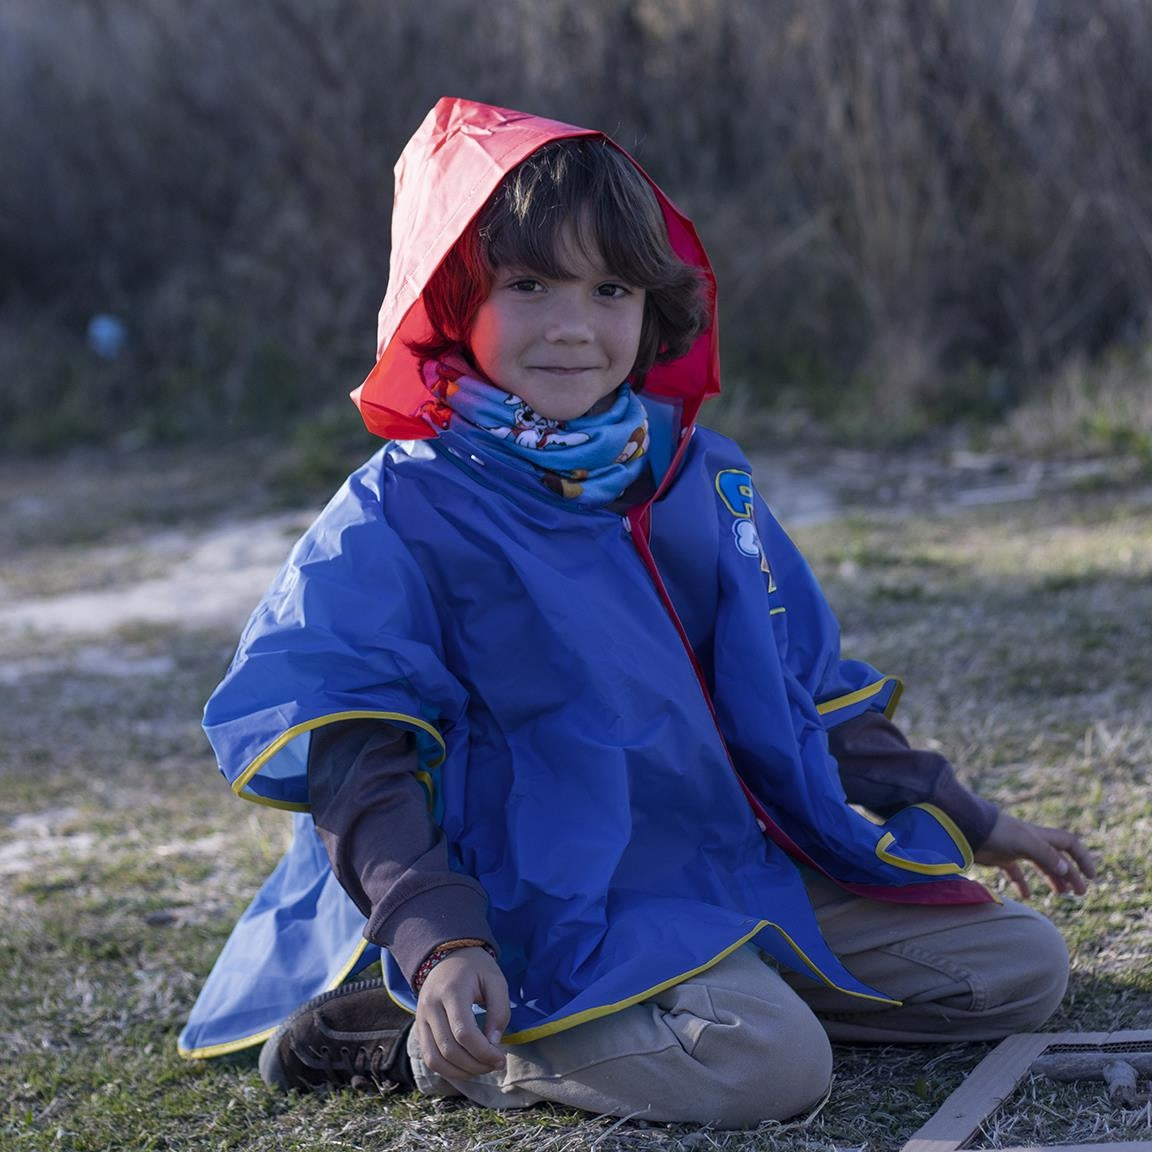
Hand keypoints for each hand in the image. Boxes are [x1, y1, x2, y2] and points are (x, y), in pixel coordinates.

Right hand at [414, 947, 509, 1080]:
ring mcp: (421, 1017)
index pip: (463, 1032)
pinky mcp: (419, 1027)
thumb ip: (499, 1011)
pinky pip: (428, 1057)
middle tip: (495, 1064)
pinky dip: (447, 1069)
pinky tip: (466, 1067)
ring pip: (435, 1059)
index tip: (501, 1058)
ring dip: (460, 1072)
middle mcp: (431, 1006)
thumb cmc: (476, 968)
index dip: (483, 1052)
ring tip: (482, 1068)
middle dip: (475, 1064)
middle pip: (449, 1049)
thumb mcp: (495, 981)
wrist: (447, 955)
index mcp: (451, 991)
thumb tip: (493, 1044)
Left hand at [974, 812, 1096, 898]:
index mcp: (1039, 836)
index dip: (1082, 858)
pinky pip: (1015, 872)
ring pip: (1039, 865)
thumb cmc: (996, 831)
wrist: (965, 826)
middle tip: (1079, 894)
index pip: (1069, 844)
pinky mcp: (999, 857)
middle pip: (1056, 858)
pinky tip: (1026, 896)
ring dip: (1052, 878)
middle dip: (1070, 874)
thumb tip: (1065, 870)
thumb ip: (1044, 855)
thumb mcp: (1023, 842)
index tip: (1091, 876)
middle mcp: (1030, 842)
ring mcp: (1014, 849)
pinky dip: (1022, 883)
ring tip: (1061, 894)